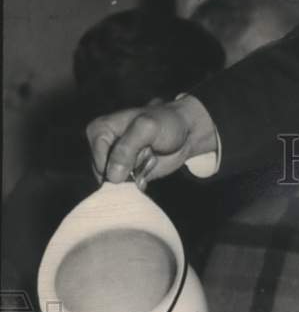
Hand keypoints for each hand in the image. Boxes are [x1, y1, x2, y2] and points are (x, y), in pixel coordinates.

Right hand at [86, 95, 216, 184]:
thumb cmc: (165, 123)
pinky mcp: (129, 174)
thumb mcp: (146, 129)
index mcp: (100, 131)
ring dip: (134, 178)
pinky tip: (149, 170)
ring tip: (149, 159)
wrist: (186, 132)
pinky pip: (126, 188)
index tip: (138, 153)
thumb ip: (126, 149)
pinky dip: (139, 184)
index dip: (116, 164)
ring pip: (115, 183)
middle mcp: (104, 148)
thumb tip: (112, 176)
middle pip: (104, 173)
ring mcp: (116, 162)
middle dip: (126, 172)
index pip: (98, 158)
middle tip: (147, 154)